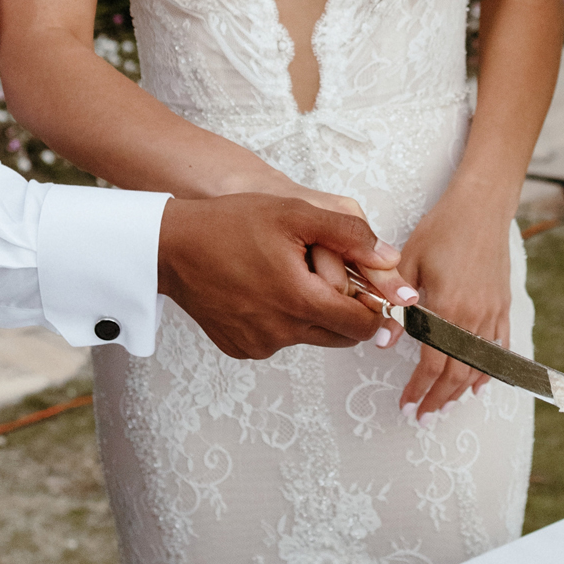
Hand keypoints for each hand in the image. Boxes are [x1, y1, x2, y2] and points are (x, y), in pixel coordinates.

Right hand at [157, 193, 412, 358]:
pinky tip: (264, 290)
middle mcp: (281, 332)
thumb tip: (391, 260)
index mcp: (300, 301)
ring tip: (292, 276)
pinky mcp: (240, 348)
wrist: (171, 245)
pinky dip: (282, 321)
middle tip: (328, 277)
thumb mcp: (296, 214)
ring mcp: (258, 344)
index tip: (370, 290)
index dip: (374, 308)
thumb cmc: (232, 223)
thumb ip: (350, 236)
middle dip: (345, 311)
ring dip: (313, 315)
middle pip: (340, 336)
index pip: (362, 326)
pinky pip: (278, 340)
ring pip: (310, 337)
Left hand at [396, 193, 514, 419]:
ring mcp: (493, 313)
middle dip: (438, 399)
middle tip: (422, 417)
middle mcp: (474, 316)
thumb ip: (396, 304)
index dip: (418, 390)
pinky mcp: (503, 305)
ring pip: (479, 365)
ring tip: (444, 406)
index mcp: (448, 307)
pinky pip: (500, 348)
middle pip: (457, 372)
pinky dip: (490, 371)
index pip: (433, 363)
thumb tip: (381, 342)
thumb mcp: (408, 260)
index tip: (406, 406)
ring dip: (461, 391)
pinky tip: (478, 385)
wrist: (481, 206)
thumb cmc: (441, 229)